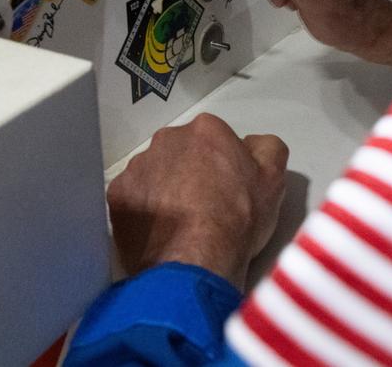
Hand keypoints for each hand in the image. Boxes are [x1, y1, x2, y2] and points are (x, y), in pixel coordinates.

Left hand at [106, 113, 287, 291]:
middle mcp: (167, 139)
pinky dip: (144, 208)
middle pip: (182, 151)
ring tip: (181, 221)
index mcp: (206, 130)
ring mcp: (138, 166)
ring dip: (165, 188)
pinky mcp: (118, 194)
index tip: (227, 188)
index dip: (223, 164)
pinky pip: (134, 196)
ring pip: (155, 172)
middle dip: (190, 171)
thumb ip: (266, 148)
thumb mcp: (273, 178)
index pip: (215, 139)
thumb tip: (251, 144)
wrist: (195, 260)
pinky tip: (159, 229)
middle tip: (204, 205)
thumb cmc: (237, 218)